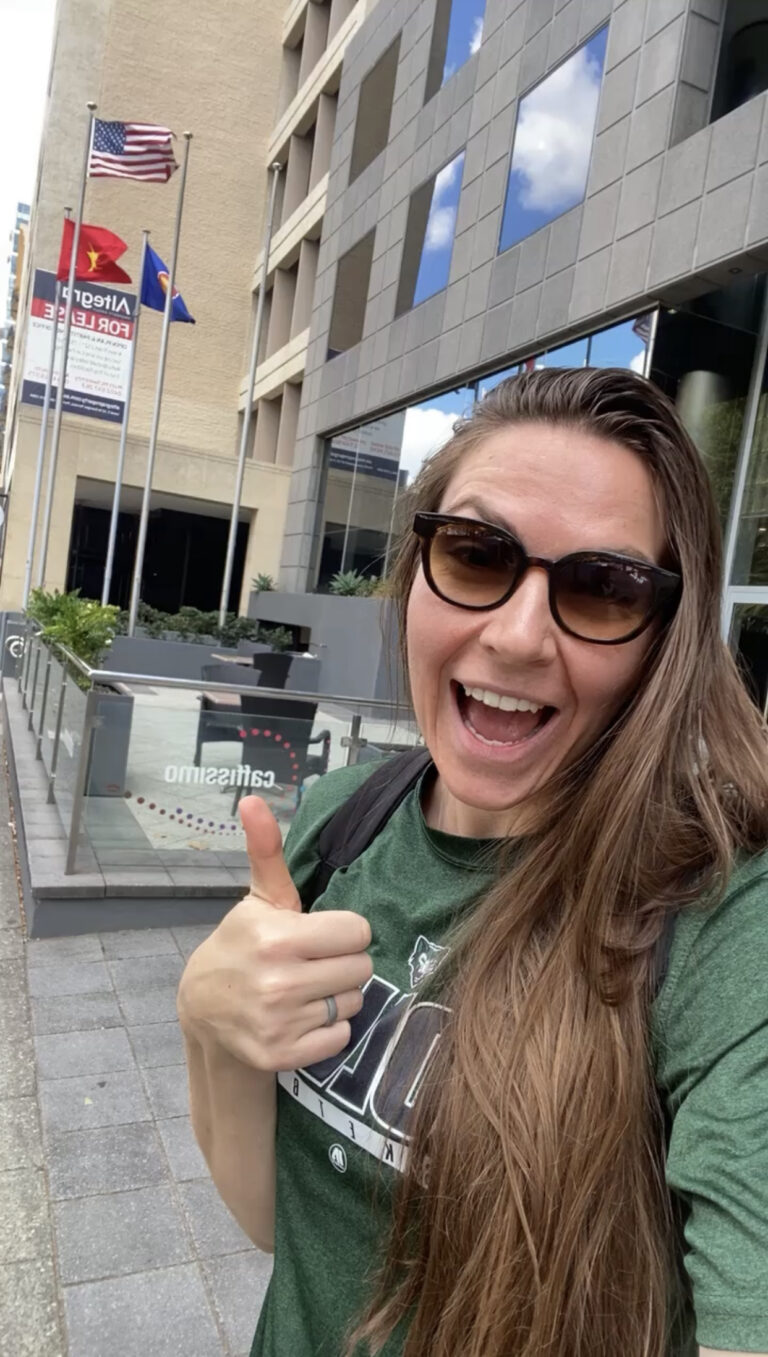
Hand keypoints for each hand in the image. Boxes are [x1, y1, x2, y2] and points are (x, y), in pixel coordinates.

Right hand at [177, 796, 371, 1071]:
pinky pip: (340, 1037)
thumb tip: (252, 799)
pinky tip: (300, 1018)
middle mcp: (278, 982)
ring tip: (305, 990)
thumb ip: (267, 851)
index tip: (318, 936)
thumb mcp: (258, 899)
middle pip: (361, 968)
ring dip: (336, 996)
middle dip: (342, 963)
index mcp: (277, 937)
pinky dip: (327, 1030)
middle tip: (312, 964)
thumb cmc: (243, 945)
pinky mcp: (282, 1056)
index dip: (343, 931)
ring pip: (353, 1002)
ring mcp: (279, 1023)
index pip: (359, 931)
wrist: (204, 1011)